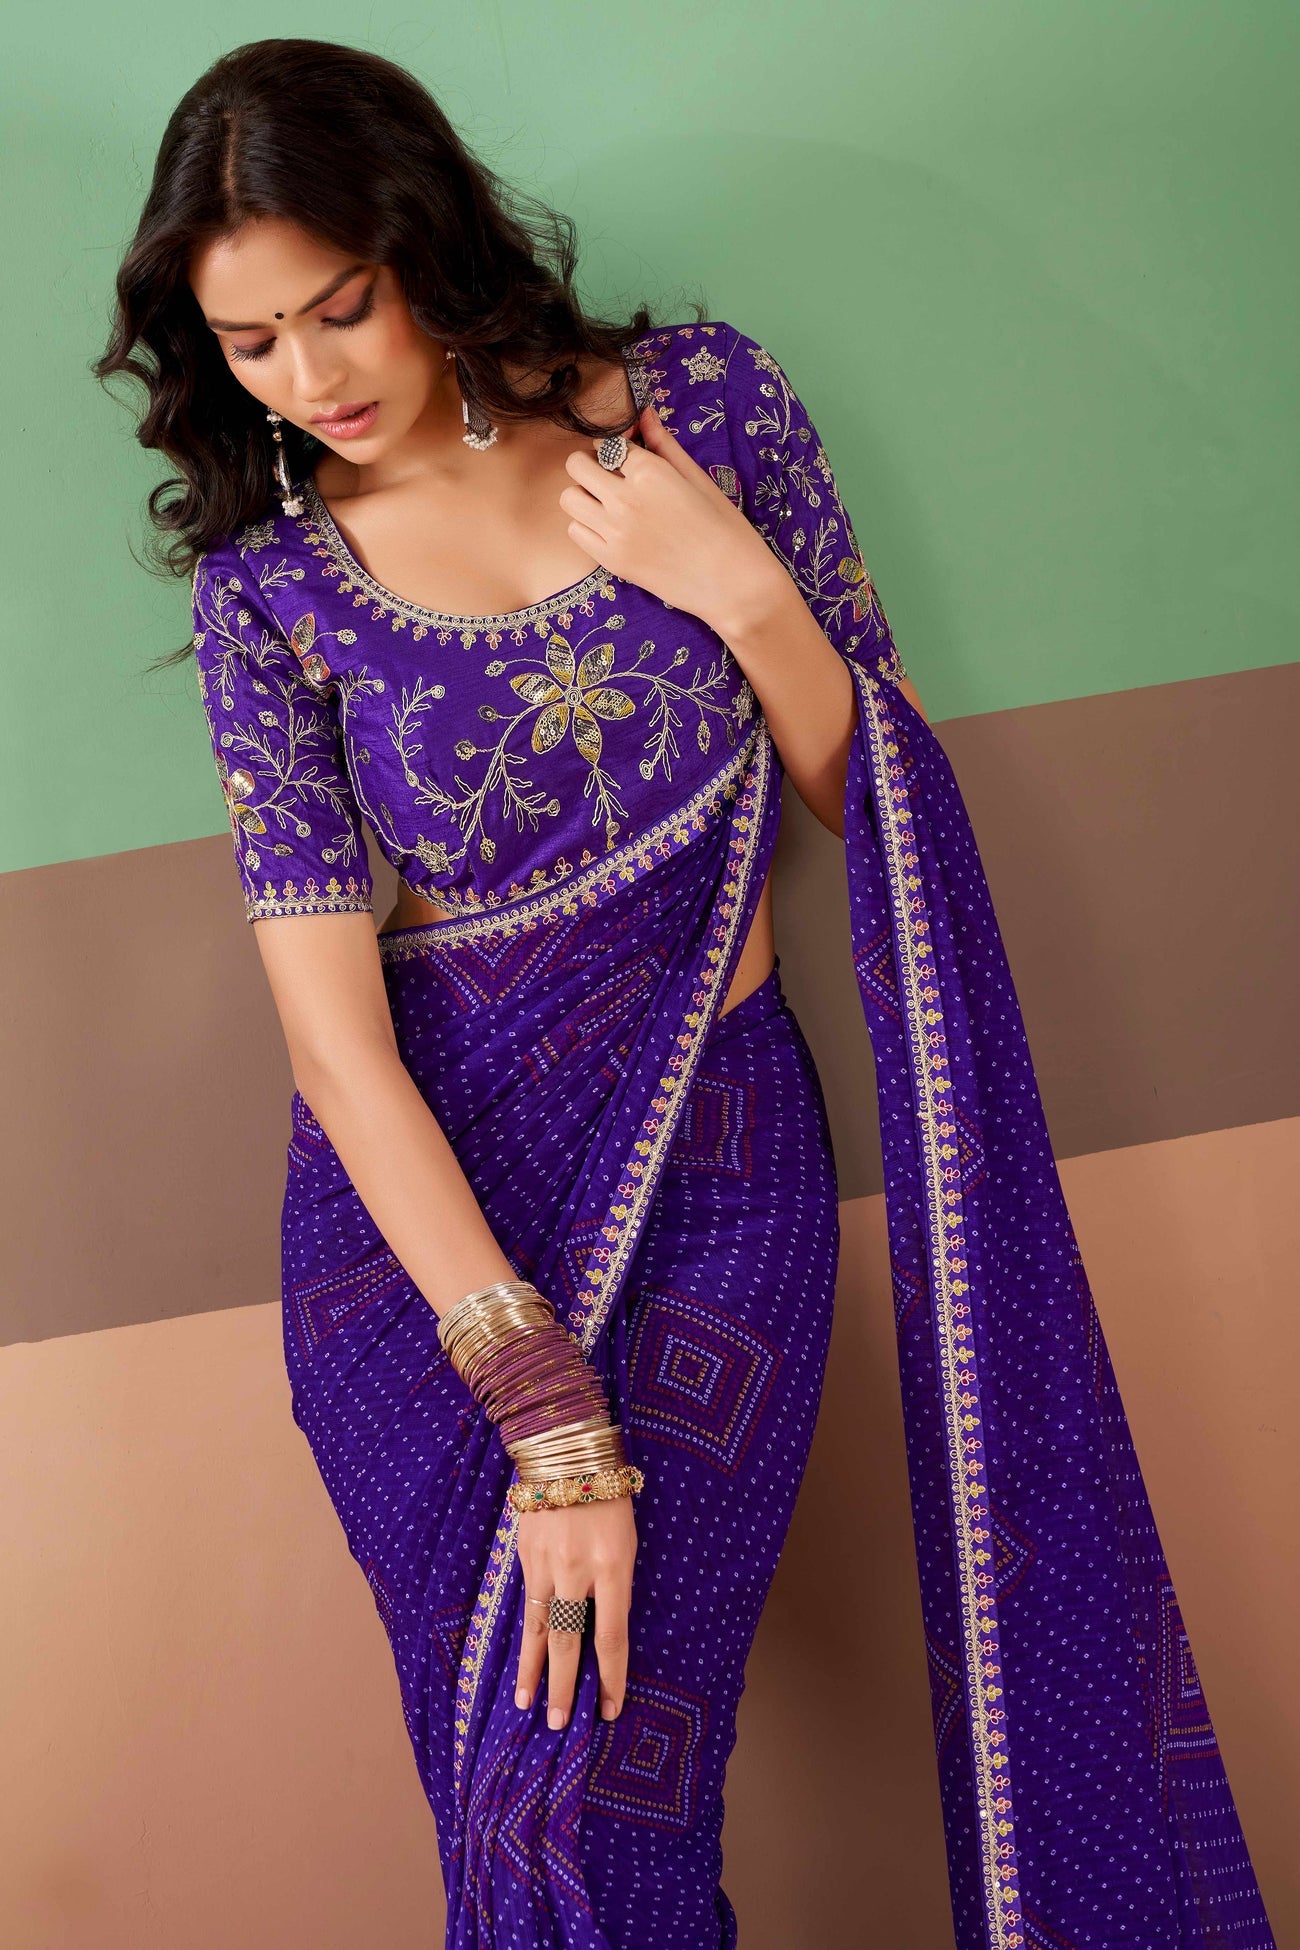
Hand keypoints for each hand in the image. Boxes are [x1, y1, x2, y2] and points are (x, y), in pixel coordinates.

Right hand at [514, 1493, 637, 1727]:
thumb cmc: (610, 1499)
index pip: (611, 1636)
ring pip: (538, 1629)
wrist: (567, 1455)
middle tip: (559, 1724)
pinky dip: (525, 1636)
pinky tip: (523, 1658)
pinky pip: (527, 1605)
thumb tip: (604, 1631)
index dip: (610, 1676)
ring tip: (526, 1704)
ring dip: (532, 1670)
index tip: (609, 1709)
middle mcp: (577, 1571)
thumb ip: (617, 1586)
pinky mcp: (524, 1558)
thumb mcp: (627, 1542)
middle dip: (564, 1686)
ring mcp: (546, 1565)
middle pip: (569, 1641)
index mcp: (613, 1567)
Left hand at [560, 403, 789, 640]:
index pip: (608, 444)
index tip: (626, 458)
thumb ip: (665, 445)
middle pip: (577, 465)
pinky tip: (610, 530)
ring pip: (569, 498)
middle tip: (610, 478)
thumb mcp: (698, 478)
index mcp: (650, 472)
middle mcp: (626, 498)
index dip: (615, 448)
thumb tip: (645, 414)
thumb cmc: (724, 527)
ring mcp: (615, 531)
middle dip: (590, 465)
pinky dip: (587, 526)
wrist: (732, 583)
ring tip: (607, 504)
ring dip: (584, 495)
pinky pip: (576, 531)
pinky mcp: (612, 560)